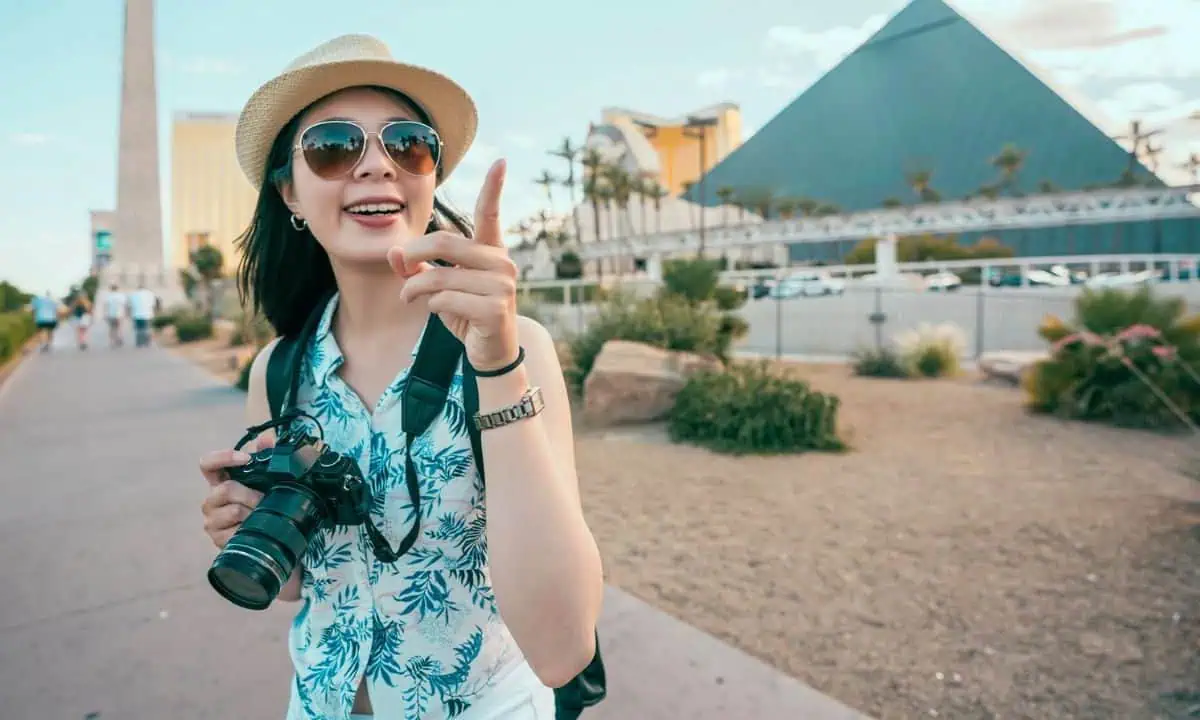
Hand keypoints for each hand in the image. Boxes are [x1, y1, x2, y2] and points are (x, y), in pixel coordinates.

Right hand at [199, 435, 272, 548]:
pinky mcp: (217, 539)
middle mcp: (211, 500)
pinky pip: (236, 531)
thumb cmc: (262, 503)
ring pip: (234, 510)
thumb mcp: (266, 480)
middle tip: (266, 499)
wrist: (264, 537)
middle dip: (251, 494)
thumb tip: (266, 438)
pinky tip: (256, 530)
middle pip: (226, 489)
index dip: (223, 458)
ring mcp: (212, 521)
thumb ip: (265, 458)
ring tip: (263, 516)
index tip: (246, 459)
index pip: (207, 464)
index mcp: (219, 481)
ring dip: (254, 512)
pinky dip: (251, 529)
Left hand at [390, 159, 519, 371]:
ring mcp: (502, 286)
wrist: (491, 352)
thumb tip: (392, 252)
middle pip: (444, 242)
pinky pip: (445, 299)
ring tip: (408, 296)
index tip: (500, 161)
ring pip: (438, 275)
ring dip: (413, 288)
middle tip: (397, 266)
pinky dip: (429, 305)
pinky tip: (434, 311)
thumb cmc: (467, 311)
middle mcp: (501, 263)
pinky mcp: (495, 309)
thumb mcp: (442, 285)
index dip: (494, 187)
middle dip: (411, 253)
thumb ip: (419, 265)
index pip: (490, 214)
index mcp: (491, 251)